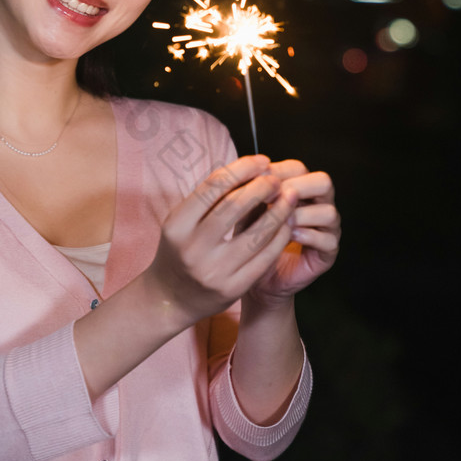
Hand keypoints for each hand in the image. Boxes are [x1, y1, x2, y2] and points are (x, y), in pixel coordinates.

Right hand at [145, 155, 298, 327]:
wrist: (170, 299)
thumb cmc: (180, 250)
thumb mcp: (182, 222)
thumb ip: (209, 198)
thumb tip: (249, 168)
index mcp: (177, 225)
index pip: (214, 186)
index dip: (242, 169)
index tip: (261, 161)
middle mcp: (193, 248)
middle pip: (235, 206)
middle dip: (262, 187)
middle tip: (277, 178)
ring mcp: (214, 271)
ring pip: (257, 234)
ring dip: (279, 211)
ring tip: (290, 196)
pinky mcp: (233, 288)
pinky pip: (265, 257)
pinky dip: (280, 237)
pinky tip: (287, 223)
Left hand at [243, 160, 340, 310]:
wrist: (254, 276)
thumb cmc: (251, 240)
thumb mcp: (248, 212)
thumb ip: (252, 193)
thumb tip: (252, 174)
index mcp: (299, 189)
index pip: (299, 168)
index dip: (278, 172)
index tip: (257, 183)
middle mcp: (318, 204)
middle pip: (323, 182)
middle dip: (296, 189)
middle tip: (273, 200)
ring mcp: (327, 228)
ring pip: (328, 211)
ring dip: (300, 215)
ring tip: (279, 223)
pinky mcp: (328, 252)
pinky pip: (328, 239)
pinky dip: (307, 236)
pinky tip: (288, 238)